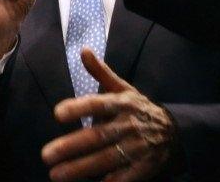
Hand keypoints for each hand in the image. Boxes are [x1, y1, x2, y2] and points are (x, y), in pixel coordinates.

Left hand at [42, 50, 175, 181]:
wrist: (173, 131)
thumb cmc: (137, 109)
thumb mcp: (122, 88)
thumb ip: (100, 72)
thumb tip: (83, 51)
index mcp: (121, 103)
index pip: (98, 104)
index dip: (78, 108)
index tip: (57, 114)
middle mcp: (128, 125)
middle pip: (97, 137)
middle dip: (71, 146)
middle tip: (46, 154)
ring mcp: (136, 148)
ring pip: (106, 159)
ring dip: (80, 169)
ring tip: (56, 175)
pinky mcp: (142, 168)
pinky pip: (123, 178)